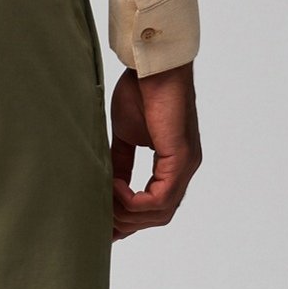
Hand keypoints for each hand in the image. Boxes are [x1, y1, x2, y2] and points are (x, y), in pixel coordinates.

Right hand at [109, 62, 201, 240]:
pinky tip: (115, 187)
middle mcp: (184, 168)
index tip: (106, 223)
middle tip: (102, 221)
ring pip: (160, 212)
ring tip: (105, 202)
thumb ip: (121, 163)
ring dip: (128, 214)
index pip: (157, 206)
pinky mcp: (180, 158)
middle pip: (159, 216)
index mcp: (174, 163)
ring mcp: (185, 165)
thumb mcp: (125, 135)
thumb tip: (108, 187)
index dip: (131, 219)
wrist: (152, 65)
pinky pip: (158, 198)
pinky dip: (133, 200)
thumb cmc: (141, 89)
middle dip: (128, 224)